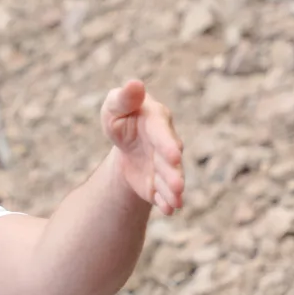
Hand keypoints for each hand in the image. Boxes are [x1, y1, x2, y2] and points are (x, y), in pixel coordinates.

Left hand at [101, 80, 184, 215]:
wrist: (124, 142)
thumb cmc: (120, 116)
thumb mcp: (115, 105)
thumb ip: (124, 98)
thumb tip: (134, 84)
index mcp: (156, 121)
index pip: (162, 134)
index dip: (168, 144)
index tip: (174, 155)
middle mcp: (165, 144)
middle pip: (170, 161)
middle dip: (174, 173)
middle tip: (179, 185)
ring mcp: (163, 164)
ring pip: (170, 179)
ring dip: (173, 191)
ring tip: (176, 202)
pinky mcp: (158, 182)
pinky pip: (163, 193)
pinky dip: (166, 202)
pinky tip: (169, 210)